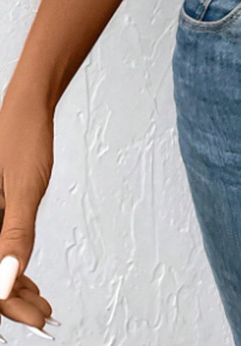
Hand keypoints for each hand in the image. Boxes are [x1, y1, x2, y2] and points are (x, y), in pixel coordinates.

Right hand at [0, 97, 56, 337]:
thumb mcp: (24, 189)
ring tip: (42, 303)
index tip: (38, 321)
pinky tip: (29, 282)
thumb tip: (7, 283)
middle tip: (45, 315)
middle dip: (13, 303)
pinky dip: (10, 269)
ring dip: (13, 290)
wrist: (26, 107)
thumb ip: (15, 236)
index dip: (10, 306)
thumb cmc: (23, 138)